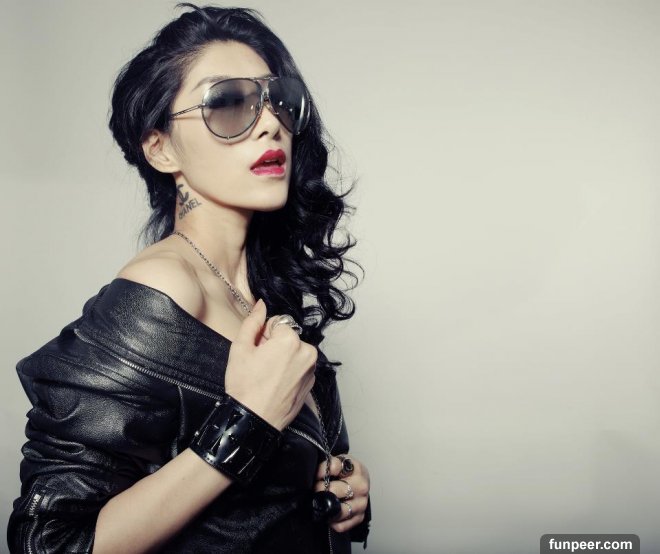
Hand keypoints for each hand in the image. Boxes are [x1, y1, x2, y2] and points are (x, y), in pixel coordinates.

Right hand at [224, 299, 316, 430]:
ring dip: (283, 358)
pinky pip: (300, 368)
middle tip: (260, 365)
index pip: (277, 323)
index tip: (257, 351)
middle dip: (275, 346)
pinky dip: (290, 371)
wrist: (254, 420)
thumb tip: (261, 305)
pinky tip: (275, 384)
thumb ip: (253, 321)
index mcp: (291, 340)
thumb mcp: (240, 348)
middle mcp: (307, 353)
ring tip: (267, 375)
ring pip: (294, 352)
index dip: (263, 336)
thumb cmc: (245, 386)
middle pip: (288, 337)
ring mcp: (311, 370)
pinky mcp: (311, 384)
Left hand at [314, 454, 369, 532]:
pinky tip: (329, 514)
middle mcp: (361, 486)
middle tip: (315, 489)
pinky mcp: (360, 517)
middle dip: (322, 490)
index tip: (314, 474)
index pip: (335, 467)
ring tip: (321, 503)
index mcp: (356, 468)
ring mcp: (362, 503)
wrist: (360, 482)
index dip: (321, 471)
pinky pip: (341, 525)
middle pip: (337, 490)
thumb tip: (312, 473)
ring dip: (326, 508)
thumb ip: (328, 465)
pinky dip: (332, 522)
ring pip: (339, 510)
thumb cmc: (347, 472)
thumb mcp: (340, 462)